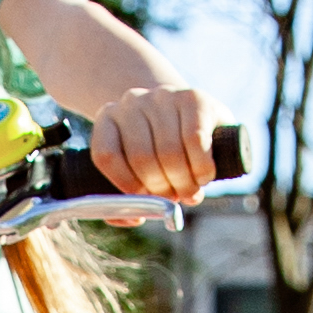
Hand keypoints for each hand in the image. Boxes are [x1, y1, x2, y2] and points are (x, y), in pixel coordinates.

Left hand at [87, 80, 219, 205]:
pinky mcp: (194, 97)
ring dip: (184, 183)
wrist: (193, 118)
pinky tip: (204, 176)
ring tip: (191, 191)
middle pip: (141, 157)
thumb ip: (126, 201)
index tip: (145, 200)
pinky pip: (195, 141)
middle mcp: (132, 102)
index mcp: (108, 119)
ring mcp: (162, 96)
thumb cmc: (160, 153)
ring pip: (169, 152)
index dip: (126, 185)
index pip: (107, 156)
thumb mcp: (138, 172)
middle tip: (174, 199)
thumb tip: (135, 217)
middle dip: (161, 189)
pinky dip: (201, 168)